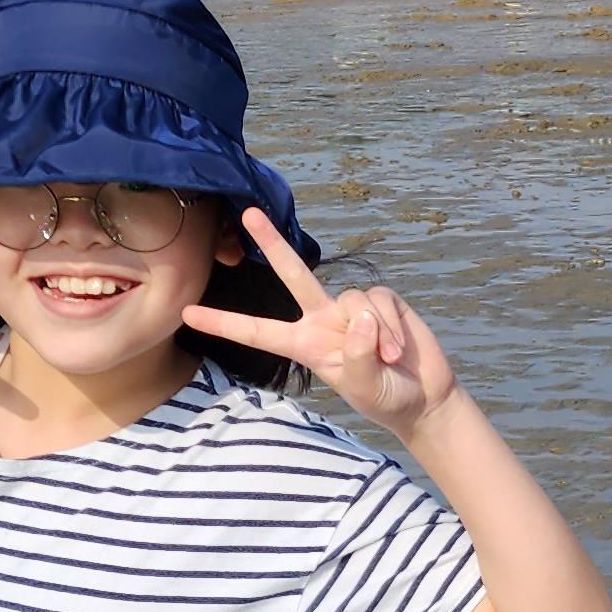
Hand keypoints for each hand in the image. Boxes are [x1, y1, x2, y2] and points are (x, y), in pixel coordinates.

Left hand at [187, 210, 458, 431]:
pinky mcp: (383, 301)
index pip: (258, 332)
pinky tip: (401, 351)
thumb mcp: (365, 387)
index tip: (188, 314)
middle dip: (272, 243)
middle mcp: (324, 319)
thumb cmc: (385, 397)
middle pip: (294, 274)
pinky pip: (380, 303)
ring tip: (390, 361)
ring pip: (354, 300)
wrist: (422, 397)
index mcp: (306, 344)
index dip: (224, 322)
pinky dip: (392, 328)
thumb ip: (357, 357)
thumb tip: (359, 319)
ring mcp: (352, 308)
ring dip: (377, 335)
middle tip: (248, 214)